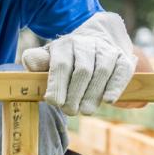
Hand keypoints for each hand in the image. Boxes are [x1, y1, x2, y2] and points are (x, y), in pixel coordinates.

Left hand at [22, 12, 136, 115]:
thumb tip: (30, 62)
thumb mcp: (48, 58)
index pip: (61, 64)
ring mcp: (106, 50)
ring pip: (102, 71)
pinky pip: (122, 71)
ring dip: (93, 94)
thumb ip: (37, 60)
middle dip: (75, 94)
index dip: (58, 85)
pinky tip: (108, 101)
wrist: (94, 43)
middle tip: (70, 111)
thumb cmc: (66, 58)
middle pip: (83, 70)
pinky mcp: (123, 58)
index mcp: (64, 45)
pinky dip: (115, 86)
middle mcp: (86, 44)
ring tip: (85, 111)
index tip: (54, 102)